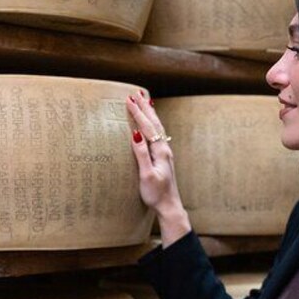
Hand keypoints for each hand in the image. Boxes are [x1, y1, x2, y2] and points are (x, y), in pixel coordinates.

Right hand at [126, 91, 184, 217]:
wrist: (169, 206)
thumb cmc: (156, 194)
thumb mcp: (146, 175)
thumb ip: (141, 154)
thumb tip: (135, 134)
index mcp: (160, 151)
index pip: (147, 127)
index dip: (138, 113)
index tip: (129, 100)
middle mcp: (164, 149)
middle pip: (154, 123)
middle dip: (145, 107)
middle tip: (136, 92)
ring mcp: (164, 152)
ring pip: (157, 127)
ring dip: (150, 113)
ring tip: (144, 100)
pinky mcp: (163, 157)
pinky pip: (157, 134)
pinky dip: (152, 123)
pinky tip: (150, 122)